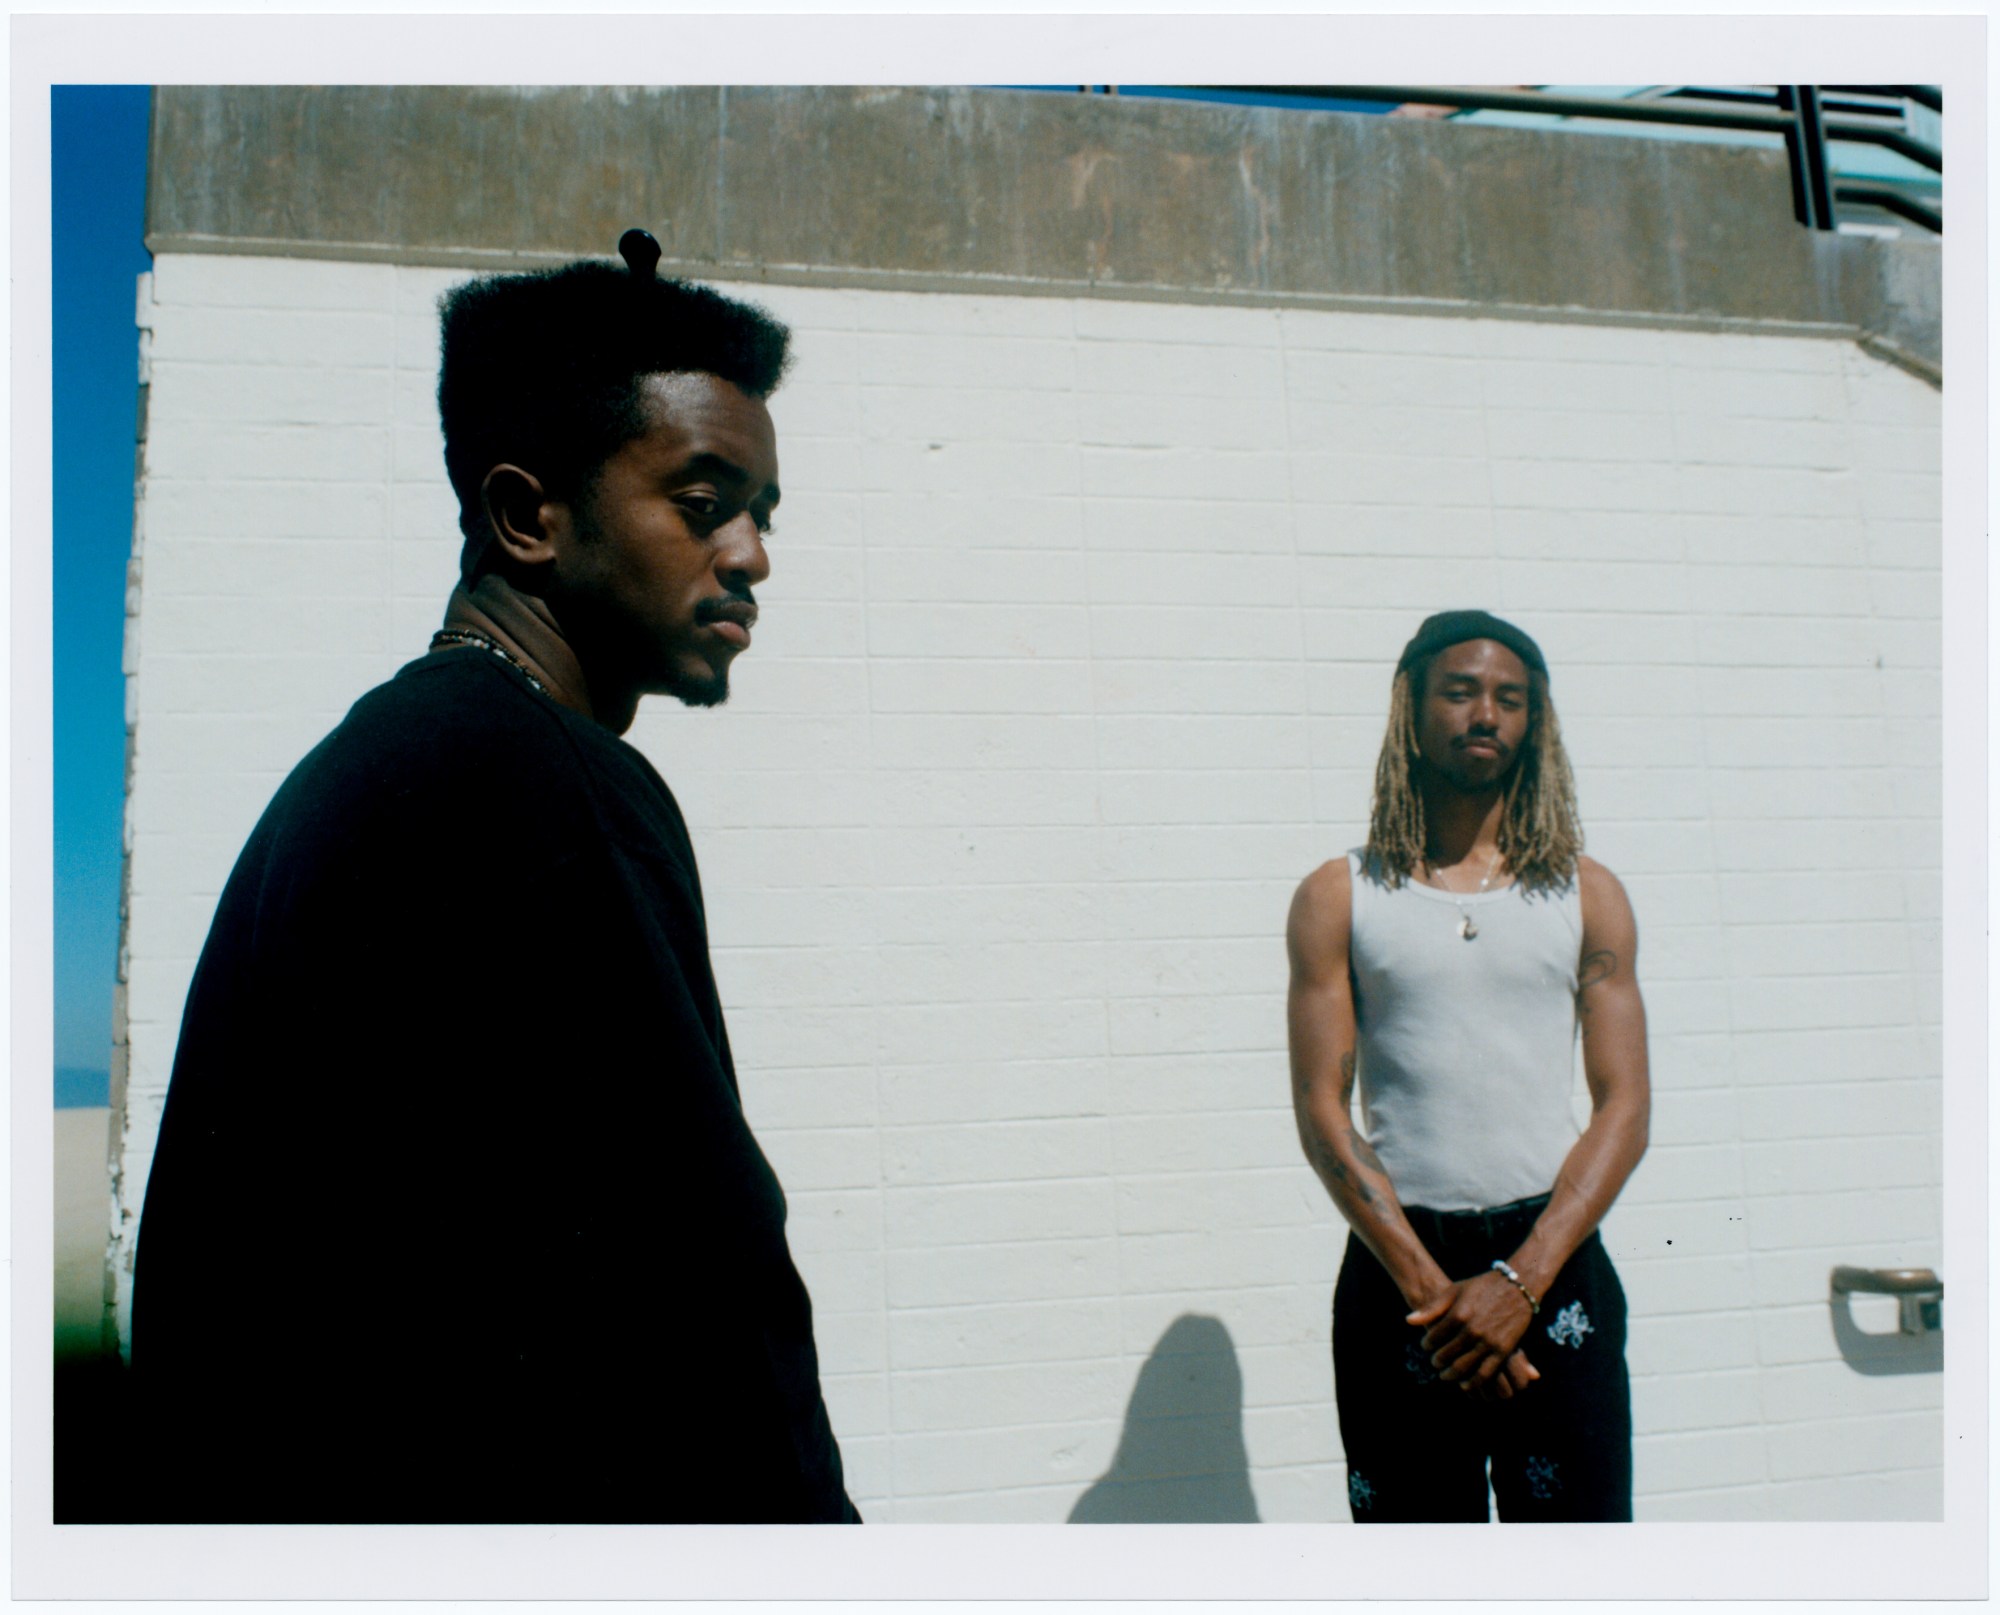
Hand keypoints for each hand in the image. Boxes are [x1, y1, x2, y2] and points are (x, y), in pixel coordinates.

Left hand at [1407, 1273, 1538, 1398]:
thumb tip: (1408, 1321)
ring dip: (1450, 1374)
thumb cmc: (1482, 1286)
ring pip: (1463, 1367)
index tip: (1425, 1346)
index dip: (1426, 1345)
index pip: (1434, 1338)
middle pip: (1446, 1355)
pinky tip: (1464, 1384)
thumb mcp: (1454, 1291)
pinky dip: (1472, 1382)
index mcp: (1458, 1314)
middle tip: (1434, 1362)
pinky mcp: (1503, 1351)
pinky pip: (1485, 1373)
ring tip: (1445, 1374)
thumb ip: (1432, 1308)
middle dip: (1437, 1361)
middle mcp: (1472, 1330)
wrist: (1516, 1286)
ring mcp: (1488, 1342)